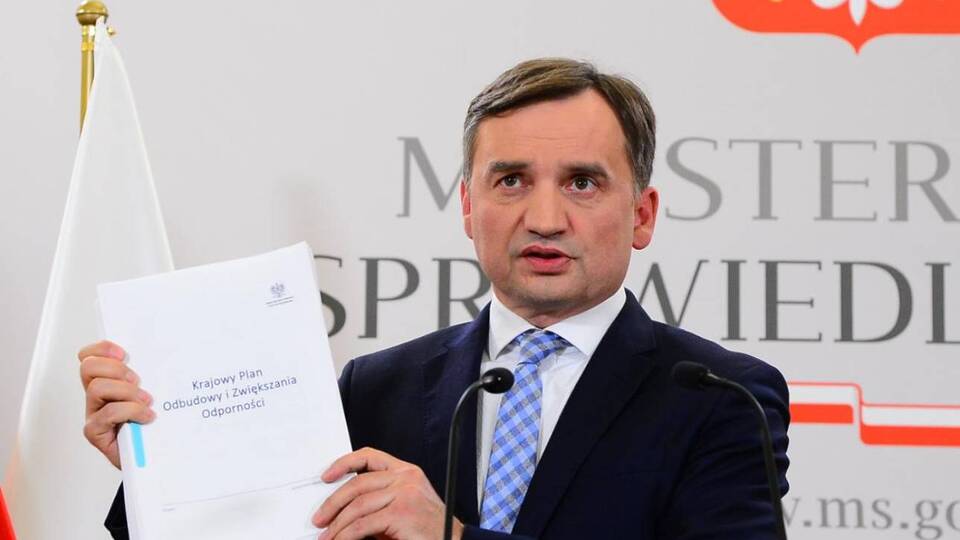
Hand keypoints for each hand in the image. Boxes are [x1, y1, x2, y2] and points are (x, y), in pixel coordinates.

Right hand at [78, 340, 153, 468]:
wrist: (149, 460)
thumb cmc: (150, 427)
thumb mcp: (152, 395)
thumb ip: (151, 378)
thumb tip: (169, 358)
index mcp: (107, 381)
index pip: (90, 356)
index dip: (102, 349)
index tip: (124, 353)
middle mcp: (96, 396)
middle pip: (89, 367)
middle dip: (116, 369)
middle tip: (138, 381)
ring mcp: (93, 413)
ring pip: (97, 388)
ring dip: (126, 391)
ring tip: (146, 401)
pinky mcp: (95, 432)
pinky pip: (107, 413)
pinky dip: (131, 411)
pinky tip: (146, 417)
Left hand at [313, 447, 462, 539]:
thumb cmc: (429, 530)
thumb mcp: (403, 506)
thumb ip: (378, 500)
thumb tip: (344, 508)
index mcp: (407, 472)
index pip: (370, 456)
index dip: (344, 463)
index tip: (327, 476)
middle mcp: (406, 478)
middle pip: (357, 483)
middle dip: (333, 503)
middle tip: (320, 518)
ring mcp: (404, 494)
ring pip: (357, 506)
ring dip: (337, 524)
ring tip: (327, 536)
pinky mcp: (401, 513)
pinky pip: (362, 524)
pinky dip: (346, 535)